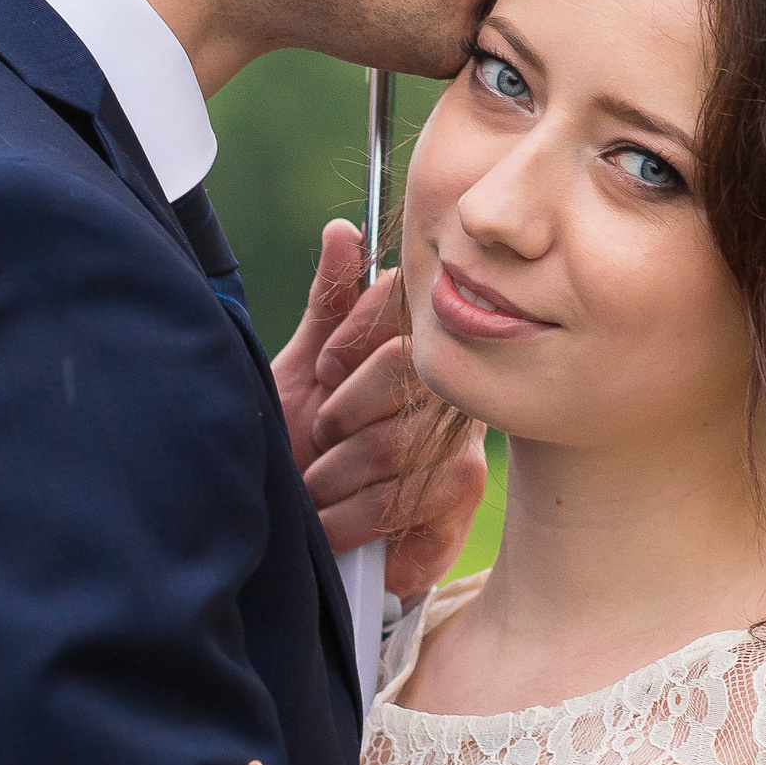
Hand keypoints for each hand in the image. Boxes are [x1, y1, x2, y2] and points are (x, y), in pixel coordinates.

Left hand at [267, 222, 486, 597]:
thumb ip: (328, 305)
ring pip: (394, 452)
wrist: (304, 534)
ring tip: (315, 491)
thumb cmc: (307, 445)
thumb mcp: (303, 371)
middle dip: (337, 421)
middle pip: (401, 383)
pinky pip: (405, 512)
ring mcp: (462, 461)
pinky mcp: (455, 519)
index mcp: (424, 361)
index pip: (406, 321)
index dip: (352, 345)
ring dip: (335, 481)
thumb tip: (341, 229)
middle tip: (315, 442)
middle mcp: (455, 405)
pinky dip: (352, 526)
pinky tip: (336, 528)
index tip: (320, 372)